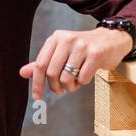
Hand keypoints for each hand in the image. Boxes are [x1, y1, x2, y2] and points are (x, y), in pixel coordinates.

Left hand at [19, 27, 133, 100]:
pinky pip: (83, 78)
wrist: (112, 38)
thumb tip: (23, 73)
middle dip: (55, 87)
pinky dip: (82, 83)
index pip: (40, 64)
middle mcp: (67, 39)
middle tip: (60, 90)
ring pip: (66, 78)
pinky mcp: (96, 54)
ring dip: (70, 86)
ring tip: (74, 82)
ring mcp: (82, 46)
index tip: (37, 97)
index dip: (37, 83)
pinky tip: (85, 76)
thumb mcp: (62, 52)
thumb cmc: (84, 48)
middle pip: (51, 73)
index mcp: (56, 38)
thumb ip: (44, 62)